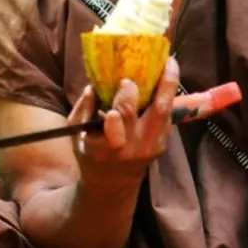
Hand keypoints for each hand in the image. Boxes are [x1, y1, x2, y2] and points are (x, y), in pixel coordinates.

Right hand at [68, 58, 180, 188]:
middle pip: (152, 114)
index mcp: (108, 147)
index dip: (122, 105)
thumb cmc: (90, 155)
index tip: (123, 83)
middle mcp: (135, 146)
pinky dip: (167, 94)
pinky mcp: (162, 143)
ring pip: (166, 112)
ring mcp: (152, 145)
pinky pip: (166, 115)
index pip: (117, 127)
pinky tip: (167, 74)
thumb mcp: (77, 135)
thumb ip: (83, 109)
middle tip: (154, 64)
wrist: (111, 184)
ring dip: (169, 86)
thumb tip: (93, 86)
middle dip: (154, 87)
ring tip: (170, 62)